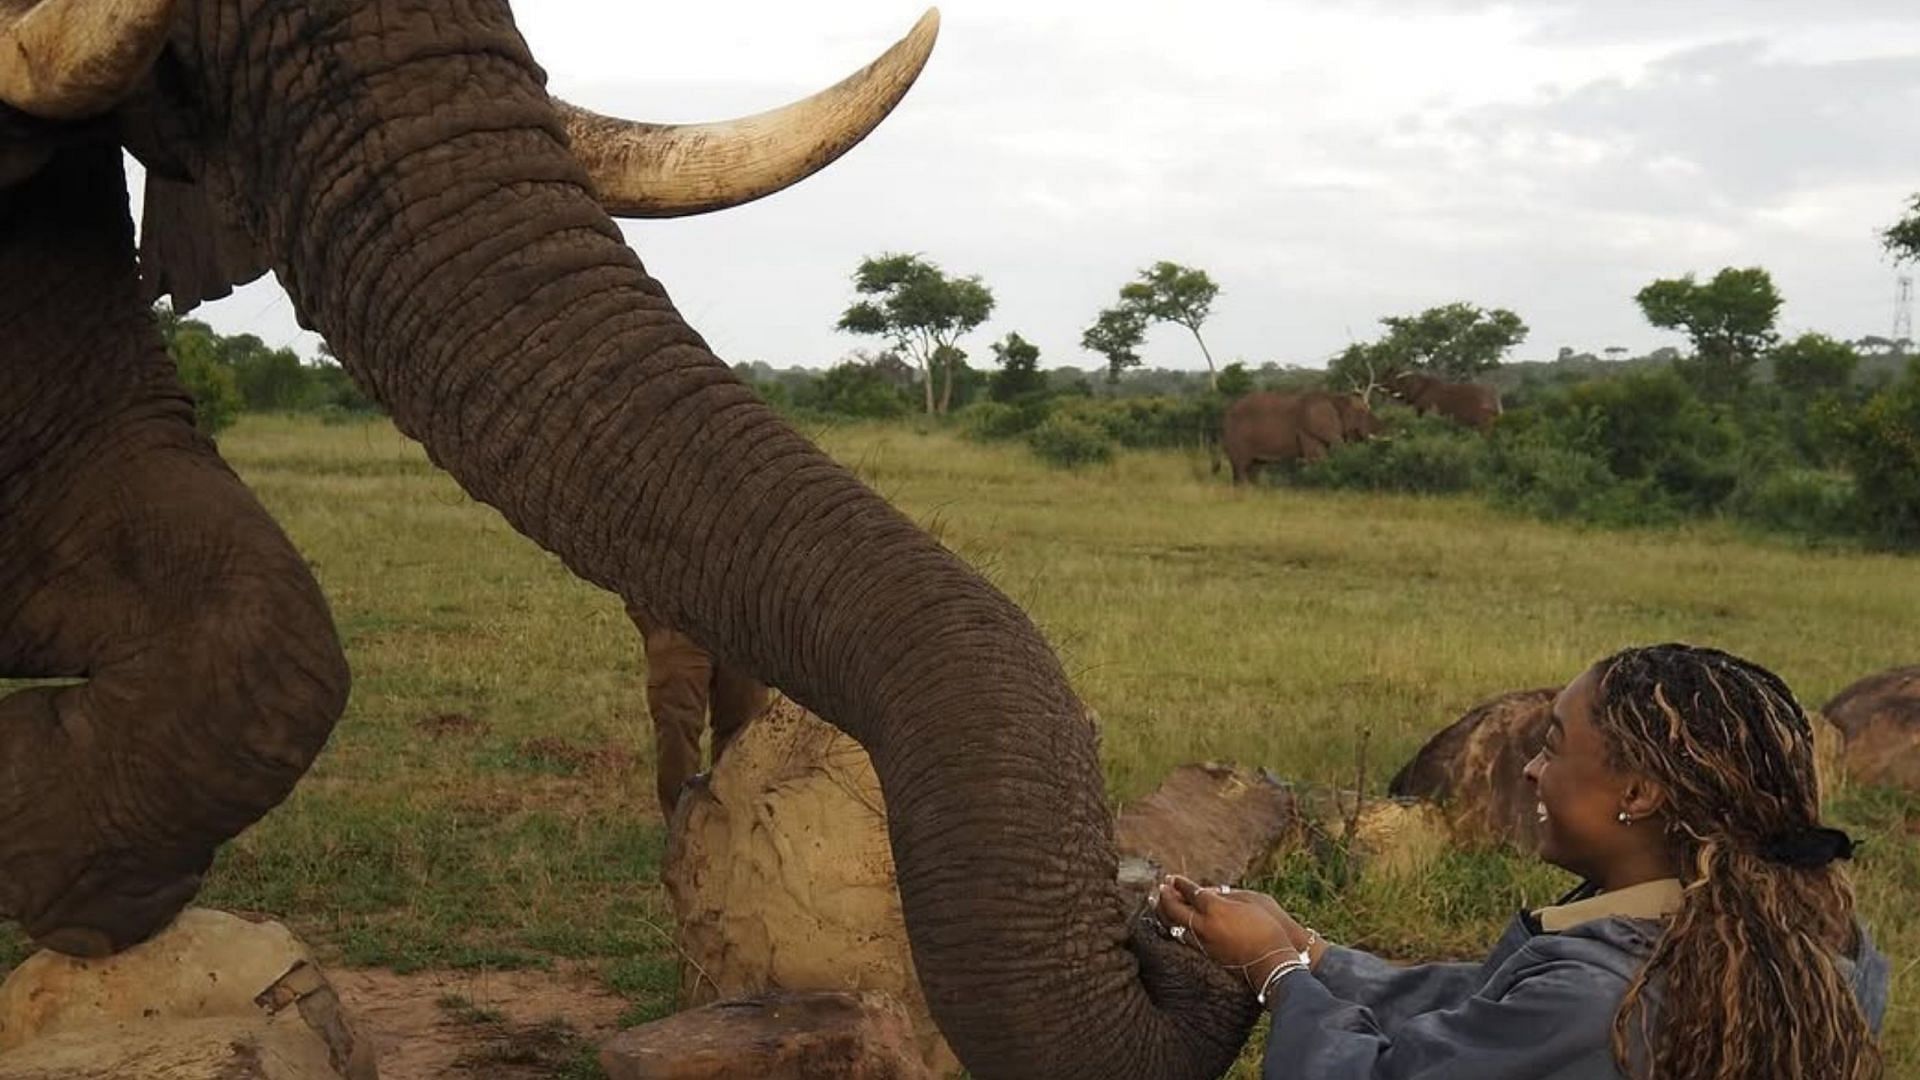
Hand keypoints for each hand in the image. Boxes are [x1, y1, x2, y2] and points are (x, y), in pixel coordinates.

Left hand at [1153, 875, 1318, 990]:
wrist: (1274, 962)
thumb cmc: (1269, 927)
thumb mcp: (1252, 900)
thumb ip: (1227, 894)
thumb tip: (1209, 892)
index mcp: (1216, 909)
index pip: (1191, 893)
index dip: (1180, 884)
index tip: (1171, 878)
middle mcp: (1205, 926)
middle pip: (1175, 909)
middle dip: (1165, 897)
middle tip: (1160, 888)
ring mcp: (1203, 943)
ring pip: (1174, 926)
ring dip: (1163, 913)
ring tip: (1157, 903)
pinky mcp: (1206, 955)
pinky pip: (1182, 939)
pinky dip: (1173, 928)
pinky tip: (1170, 924)